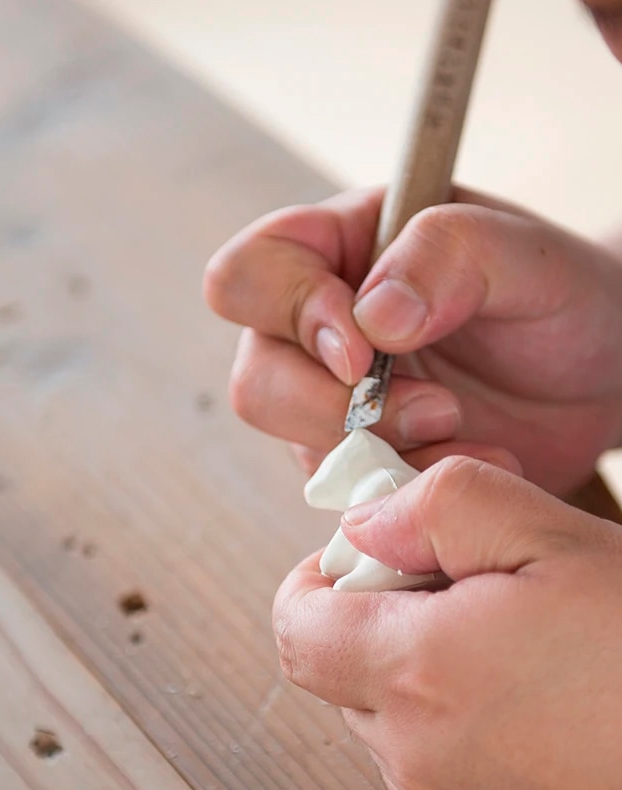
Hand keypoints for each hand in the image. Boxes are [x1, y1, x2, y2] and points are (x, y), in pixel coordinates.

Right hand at [204, 187, 621, 494]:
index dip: (289, 313)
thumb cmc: (562, 300)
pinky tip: (467, 458)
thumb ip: (446, 256)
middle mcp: (315, 328)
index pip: (249, 275)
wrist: (597, 382)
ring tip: (463, 431)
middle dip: (336, 408)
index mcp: (338, 250)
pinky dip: (406, 489)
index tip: (363, 351)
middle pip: (256, 380)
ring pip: (296, 445)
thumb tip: (368, 319)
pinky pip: (346, 493)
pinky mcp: (355, 459)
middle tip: (435, 407)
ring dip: (380, 454)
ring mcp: (329, 400)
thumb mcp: (525, 256)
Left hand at [275, 456, 621, 789]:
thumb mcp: (564, 542)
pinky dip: (472, 771)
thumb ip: (443, 510)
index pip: (299, 627)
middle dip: (390, 637)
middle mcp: (417, 763)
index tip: (361, 567)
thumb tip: (363, 524)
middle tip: (476, 614)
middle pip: (350, 682)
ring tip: (534, 685)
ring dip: (435, 704)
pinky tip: (551, 751)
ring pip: (398, 744)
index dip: (317, 586)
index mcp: (418, 671)